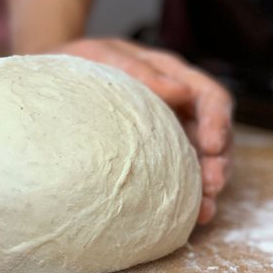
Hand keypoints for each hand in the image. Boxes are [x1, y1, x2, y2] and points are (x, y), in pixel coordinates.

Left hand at [58, 38, 232, 224]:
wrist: (54, 83)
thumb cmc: (79, 64)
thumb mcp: (103, 56)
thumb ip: (138, 70)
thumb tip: (180, 92)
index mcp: (172, 76)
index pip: (210, 97)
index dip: (218, 121)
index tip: (211, 146)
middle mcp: (177, 105)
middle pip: (213, 133)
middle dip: (218, 161)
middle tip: (213, 186)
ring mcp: (167, 131)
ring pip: (201, 159)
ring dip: (206, 185)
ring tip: (205, 210)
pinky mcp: (154, 153)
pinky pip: (177, 174)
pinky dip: (186, 195)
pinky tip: (187, 215)